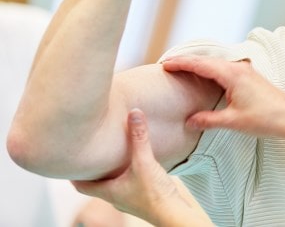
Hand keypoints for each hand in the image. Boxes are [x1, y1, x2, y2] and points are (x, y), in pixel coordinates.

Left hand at [72, 109, 211, 225]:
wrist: (173, 214)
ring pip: (112, 182)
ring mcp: (128, 198)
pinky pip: (128, 182)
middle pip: (96, 182)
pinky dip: (125, 172)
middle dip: (92, 168)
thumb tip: (134, 113)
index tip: (67, 160)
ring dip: (110, 170)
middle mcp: (114, 196)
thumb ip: (139, 138)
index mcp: (107, 191)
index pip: (80, 185)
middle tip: (88, 151)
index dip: (72, 173)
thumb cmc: (155, 195)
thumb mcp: (145, 162)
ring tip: (110, 153)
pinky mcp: (141, 196)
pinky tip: (134, 163)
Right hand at [161, 56, 284, 136]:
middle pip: (207, 60)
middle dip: (187, 62)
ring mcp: (245, 71)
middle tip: (168, 65)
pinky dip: (211, 69)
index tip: (165, 64)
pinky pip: (225, 68)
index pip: (201, 64)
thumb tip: (189, 121)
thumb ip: (208, 120)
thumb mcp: (233, 122)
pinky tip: (206, 76)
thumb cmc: (265, 119)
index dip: (181, 64)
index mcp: (232, 75)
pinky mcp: (250, 77)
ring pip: (216, 63)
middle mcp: (238, 68)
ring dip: (199, 64)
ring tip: (183, 69)